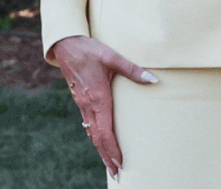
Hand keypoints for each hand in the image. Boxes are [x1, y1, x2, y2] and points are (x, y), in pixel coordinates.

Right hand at [49, 35, 158, 179]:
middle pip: (98, 138)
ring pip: (92, 133)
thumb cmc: (90, 50)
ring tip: (110, 163)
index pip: (105, 132)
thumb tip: (154, 80)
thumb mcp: (113, 57)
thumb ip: (134, 70)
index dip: (112, 149)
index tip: (119, 163)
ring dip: (100, 149)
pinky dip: (95, 136)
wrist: (66, 46)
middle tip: (116, 173)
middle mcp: (89, 106)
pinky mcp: (81, 100)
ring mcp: (83, 105)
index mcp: (98, 99)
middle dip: (107, 156)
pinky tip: (100, 140)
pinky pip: (89, 124)